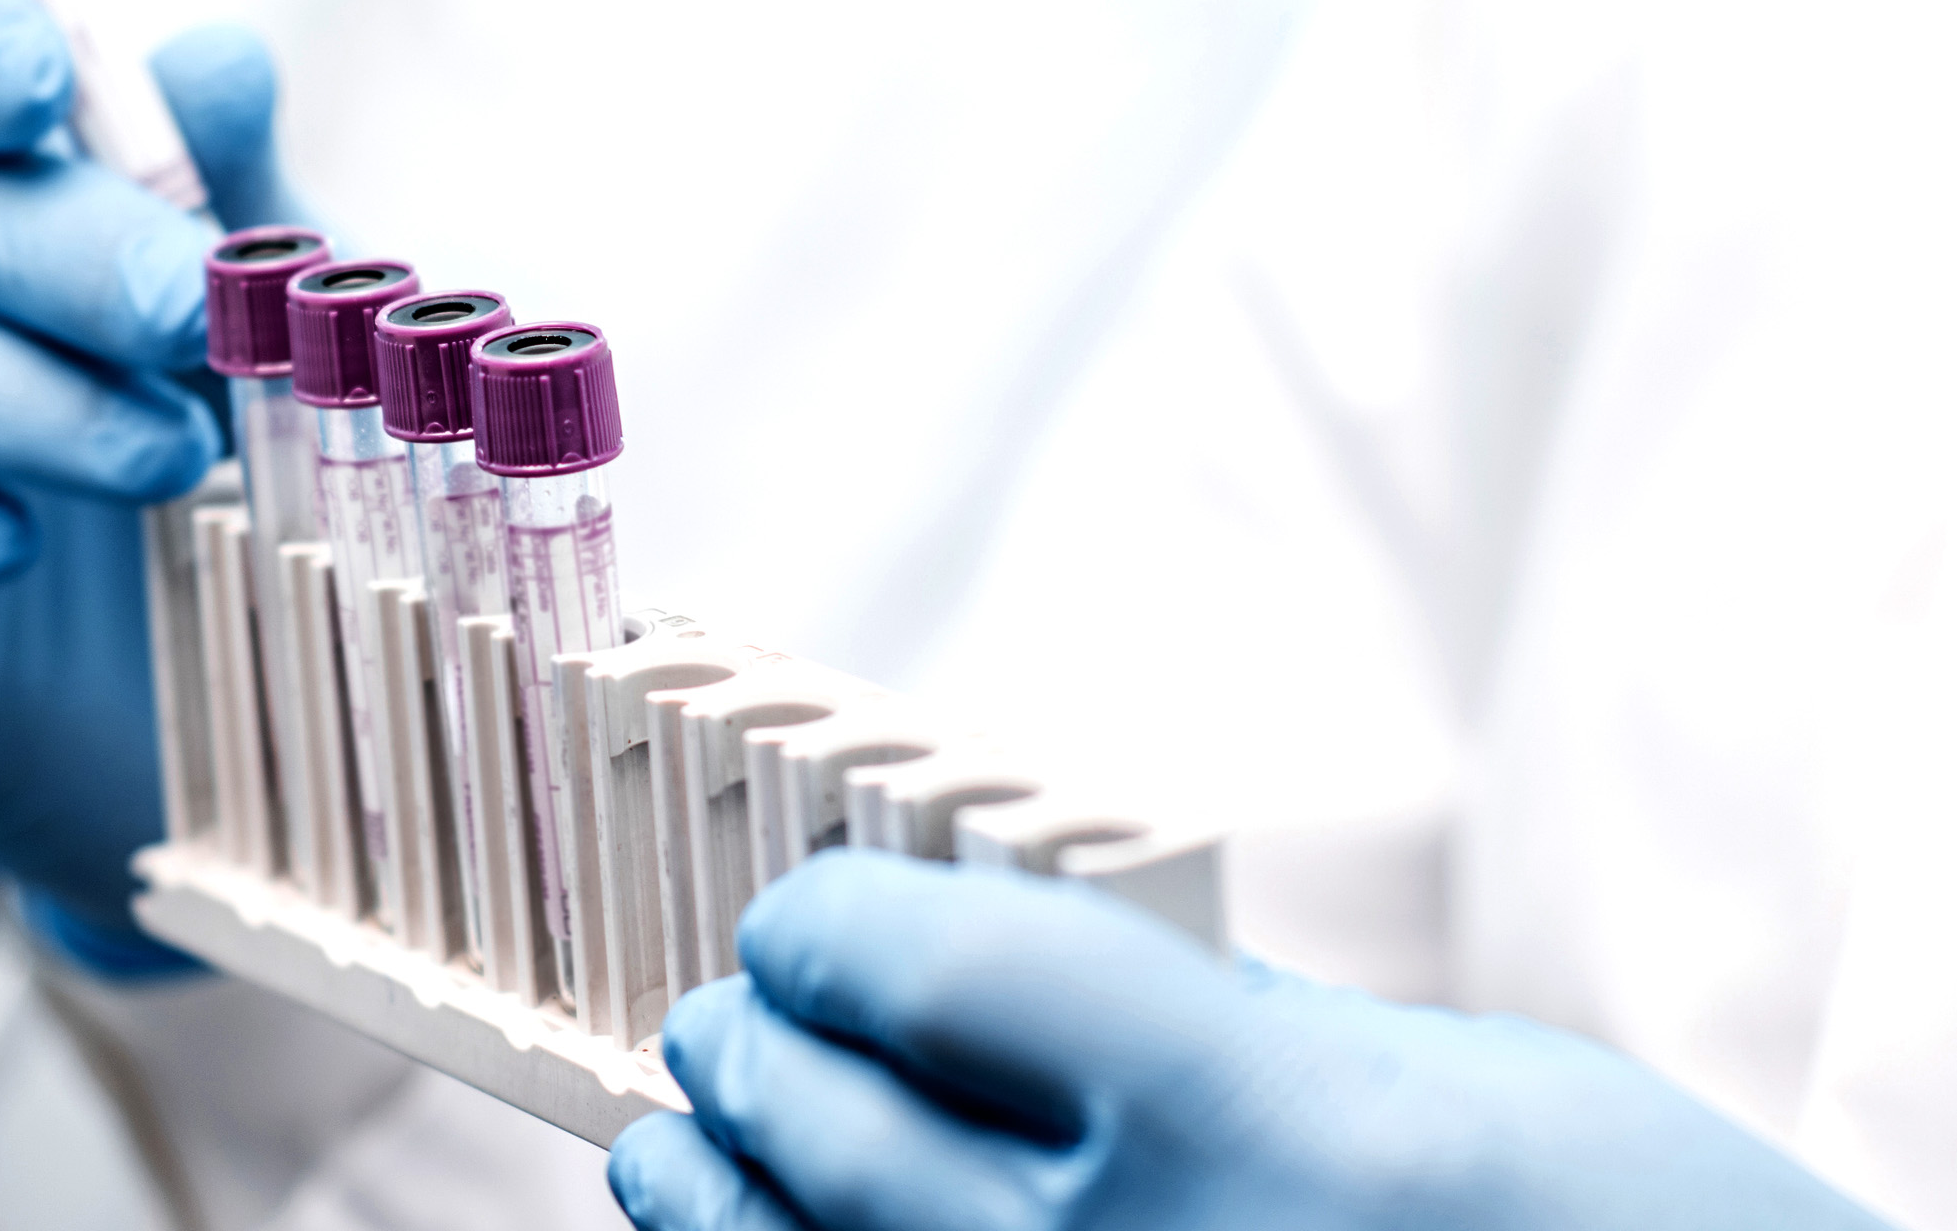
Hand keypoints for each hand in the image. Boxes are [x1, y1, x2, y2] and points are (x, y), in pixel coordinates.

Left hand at [610, 850, 1889, 1230]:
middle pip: (834, 1124)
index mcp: (1256, 1123)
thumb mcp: (1436, 1075)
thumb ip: (1203, 1020)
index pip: (929, 967)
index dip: (829, 923)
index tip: (804, 916)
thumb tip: (1013, 973)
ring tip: (683, 1149)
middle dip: (754, 1047)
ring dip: (712, 1201)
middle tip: (732, 1019)